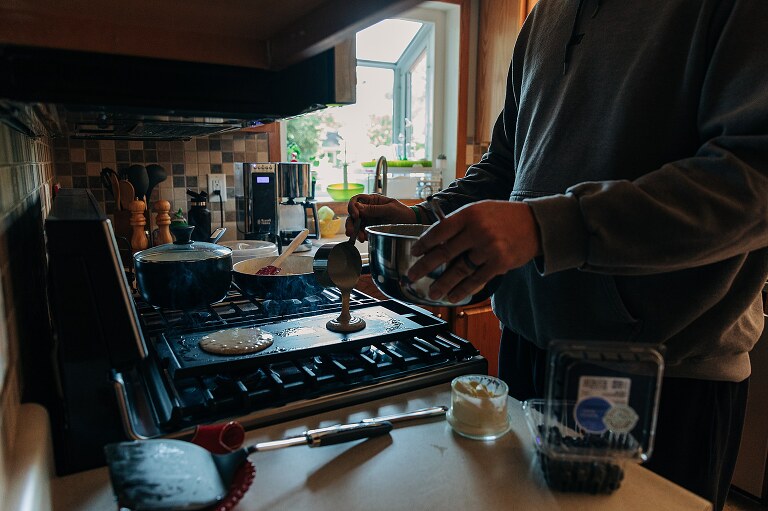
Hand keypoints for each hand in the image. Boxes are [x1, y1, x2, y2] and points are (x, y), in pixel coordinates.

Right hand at [345, 194, 416, 241]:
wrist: (412, 223)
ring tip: (360, 238)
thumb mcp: (390, 209)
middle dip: (350, 223)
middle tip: (351, 232)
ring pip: (356, 224)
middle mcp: (368, 209)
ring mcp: (369, 219)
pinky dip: (361, 236)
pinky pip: (362, 231)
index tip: (356, 215)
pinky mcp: (371, 228)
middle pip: (353, 214)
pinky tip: (364, 238)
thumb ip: (374, 209)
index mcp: (372, 200)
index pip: (356, 200)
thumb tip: (358, 207)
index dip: (352, 207)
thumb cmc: (403, 212)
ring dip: (355, 231)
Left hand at [407, 200, 540, 302]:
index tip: (414, 252)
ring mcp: (489, 248)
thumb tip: (435, 241)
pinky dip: (462, 290)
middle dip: (425, 267)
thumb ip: (459, 224)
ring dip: (442, 284)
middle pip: (444, 252)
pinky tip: (453, 296)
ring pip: (459, 270)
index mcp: (469, 214)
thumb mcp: (479, 210)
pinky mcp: (499, 263)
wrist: (536, 224)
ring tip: (431, 292)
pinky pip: (476, 280)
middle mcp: (477, 231)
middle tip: (412, 276)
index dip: (424, 243)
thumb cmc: (503, 217)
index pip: (439, 230)